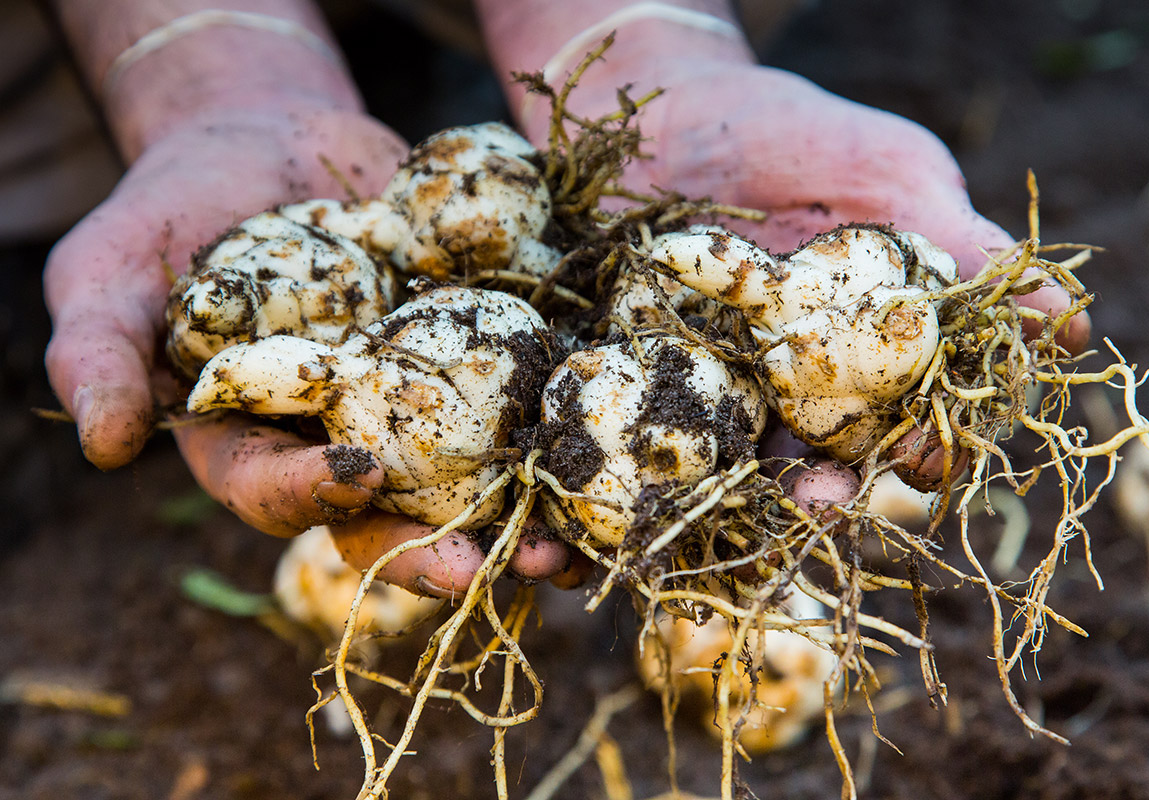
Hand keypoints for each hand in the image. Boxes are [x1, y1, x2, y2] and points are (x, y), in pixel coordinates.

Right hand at [44, 104, 579, 592]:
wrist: (274, 147)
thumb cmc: (179, 210)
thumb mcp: (112, 266)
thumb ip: (99, 345)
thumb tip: (104, 445)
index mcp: (251, 442)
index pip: (272, 492)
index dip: (309, 497)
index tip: (355, 476)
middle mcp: (338, 442)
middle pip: (388, 520)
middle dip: (445, 551)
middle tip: (507, 567)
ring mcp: (413, 408)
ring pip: (467, 486)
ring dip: (524, 520)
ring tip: (577, 546)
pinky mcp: (470, 360)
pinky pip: (515, 407)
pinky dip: (558, 433)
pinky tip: (606, 449)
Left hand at [574, 59, 1088, 487]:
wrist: (665, 113)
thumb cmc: (794, 133)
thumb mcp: (892, 173)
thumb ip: (965, 244)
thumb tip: (1060, 318)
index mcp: (883, 335)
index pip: (926, 408)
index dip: (939, 438)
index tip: (935, 452)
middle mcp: (817, 373)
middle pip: (849, 452)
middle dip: (854, 484)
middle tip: (841, 493)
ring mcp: (741, 381)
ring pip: (767, 461)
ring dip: (781, 494)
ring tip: (791, 497)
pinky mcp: (668, 377)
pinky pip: (680, 435)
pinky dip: (685, 465)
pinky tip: (690, 482)